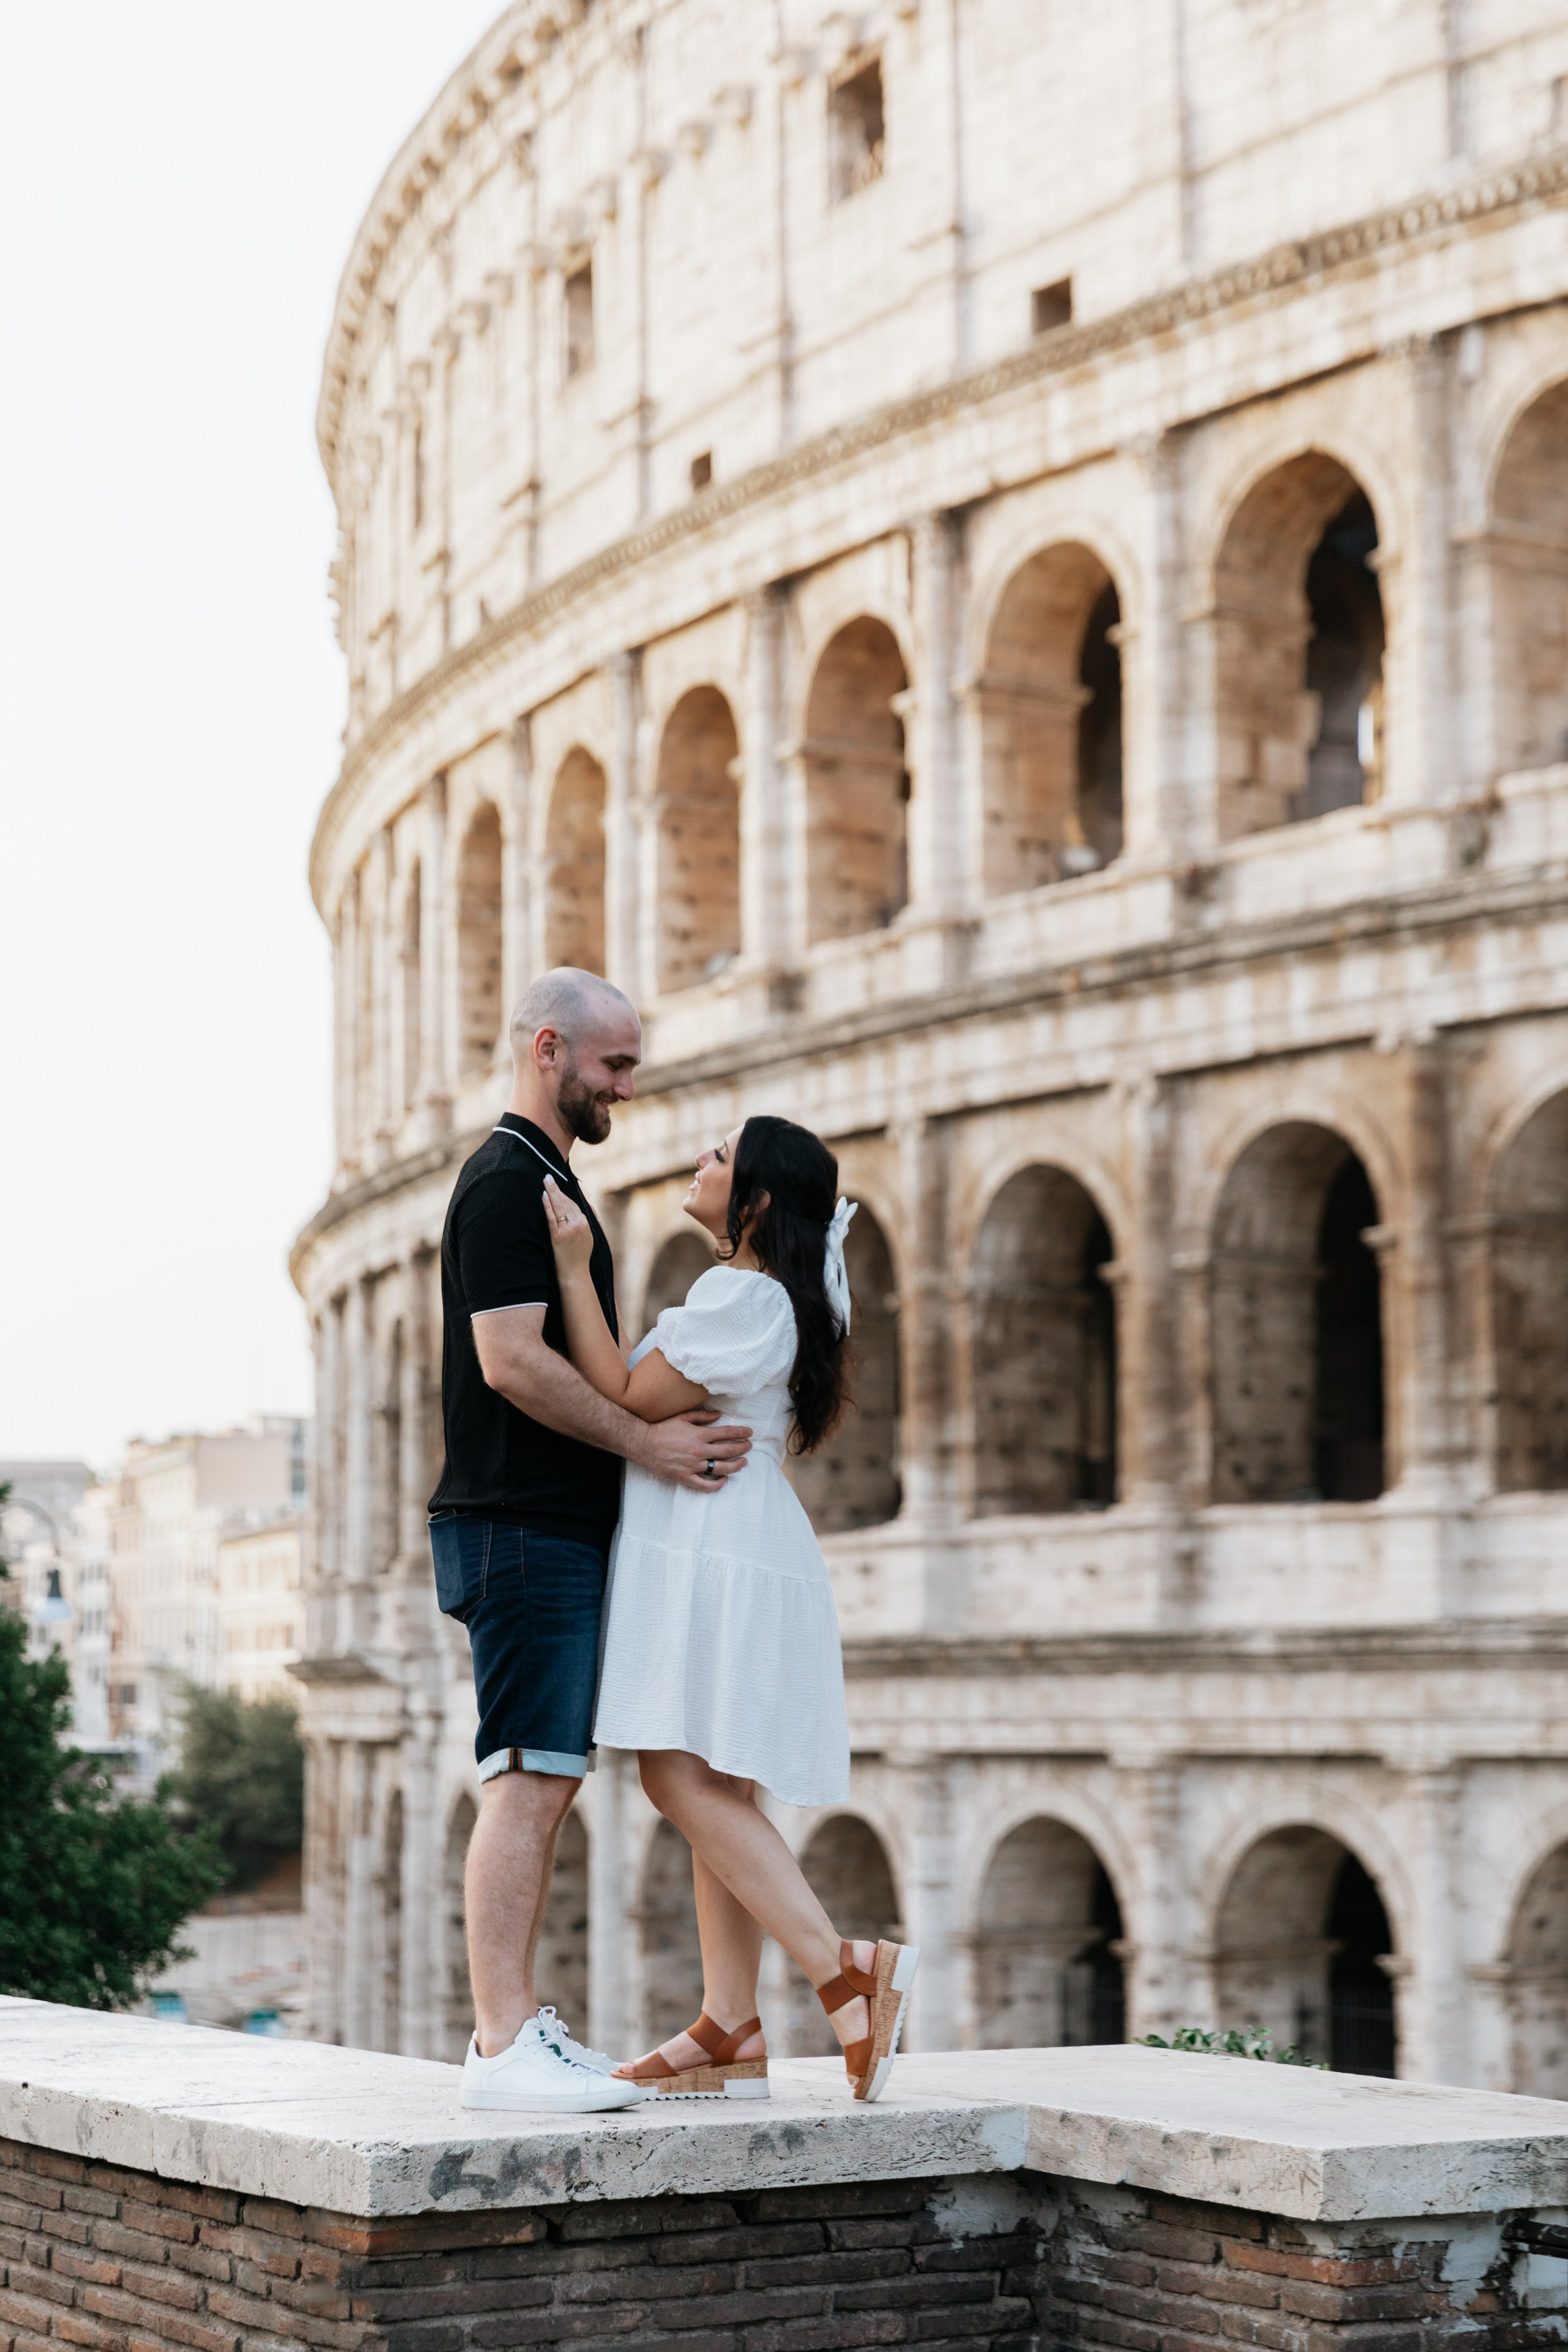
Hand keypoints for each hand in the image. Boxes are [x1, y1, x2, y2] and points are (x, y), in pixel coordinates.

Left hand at [542, 1175, 593, 1271]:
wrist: (575, 1274)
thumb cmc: (580, 1256)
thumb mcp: (589, 1237)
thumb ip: (585, 1222)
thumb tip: (581, 1209)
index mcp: (586, 1223)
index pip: (574, 1204)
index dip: (565, 1194)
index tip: (558, 1184)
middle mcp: (579, 1224)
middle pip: (567, 1202)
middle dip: (557, 1189)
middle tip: (548, 1177)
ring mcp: (568, 1230)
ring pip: (559, 1207)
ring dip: (551, 1193)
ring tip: (545, 1181)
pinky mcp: (558, 1236)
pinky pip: (551, 1217)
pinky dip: (547, 1205)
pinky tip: (543, 1196)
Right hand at [636, 1409, 751, 1492]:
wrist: (643, 1444)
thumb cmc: (662, 1428)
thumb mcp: (683, 1417)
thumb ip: (702, 1415)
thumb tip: (719, 1415)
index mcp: (699, 1435)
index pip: (727, 1433)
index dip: (741, 1432)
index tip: (750, 1432)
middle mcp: (699, 1451)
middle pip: (728, 1451)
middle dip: (743, 1448)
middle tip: (749, 1446)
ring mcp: (693, 1466)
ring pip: (721, 1468)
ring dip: (736, 1465)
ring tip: (743, 1462)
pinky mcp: (685, 1477)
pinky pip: (705, 1485)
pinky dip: (718, 1484)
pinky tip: (725, 1480)